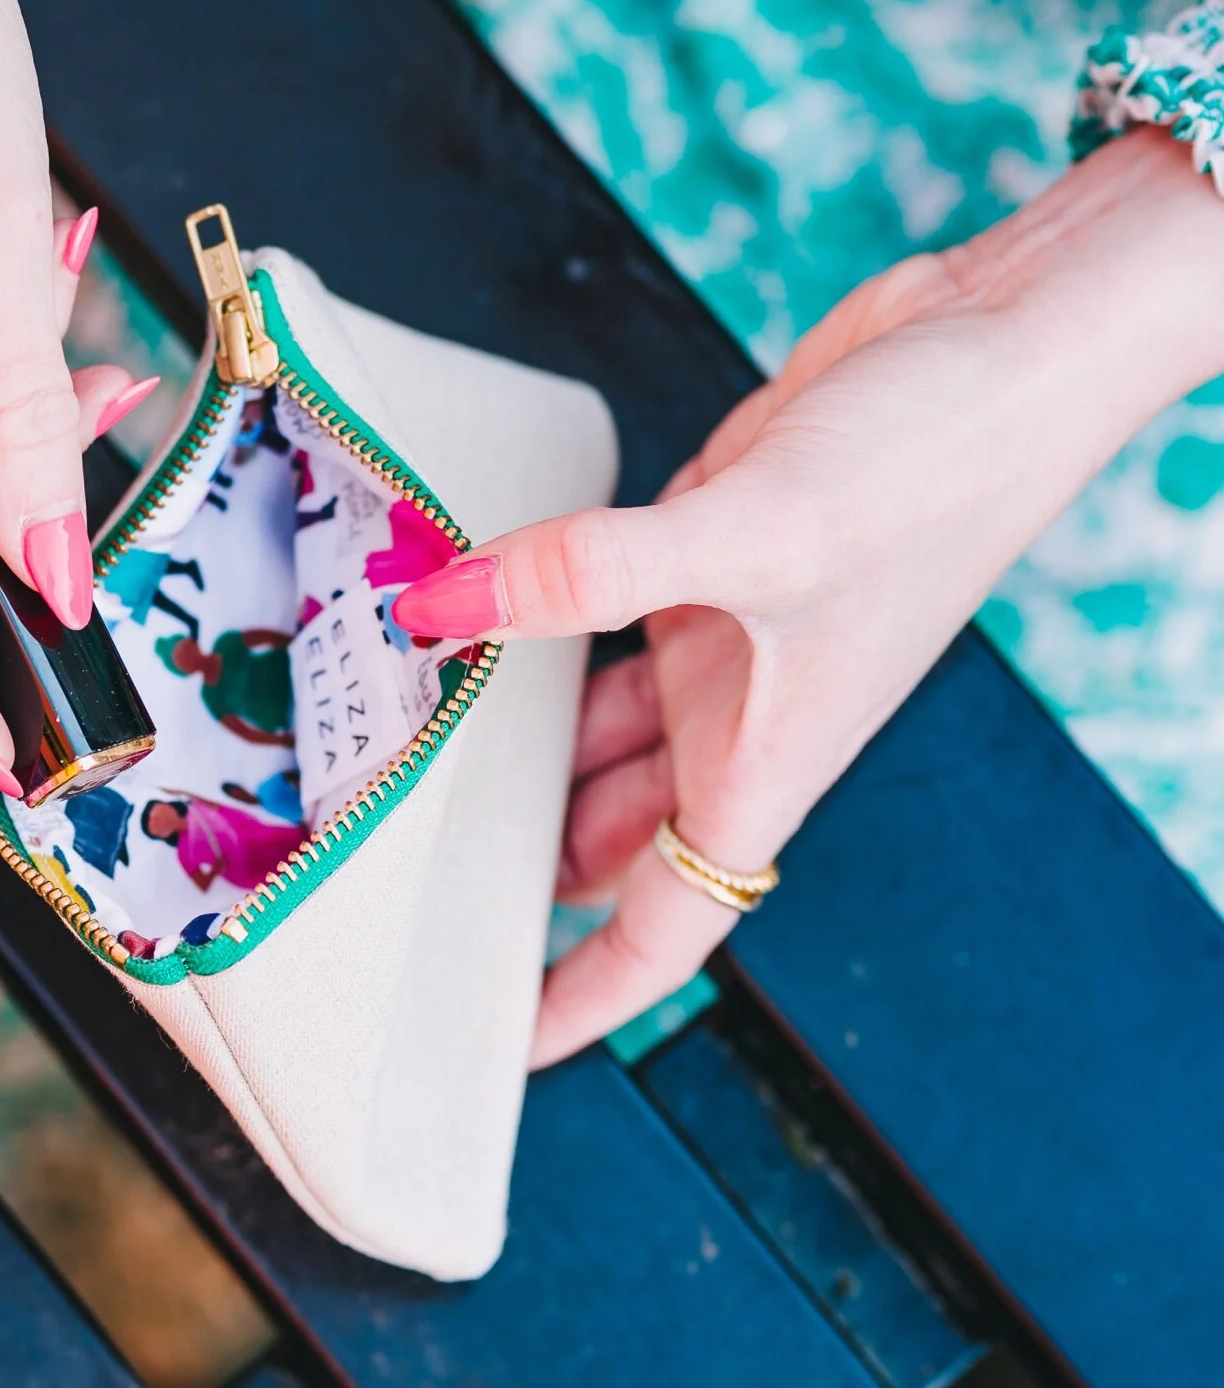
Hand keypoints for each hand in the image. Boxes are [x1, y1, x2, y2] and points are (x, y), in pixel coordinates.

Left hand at [390, 128, 1223, 1064]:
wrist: (1010, 339)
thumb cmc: (941, 464)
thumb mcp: (759, 534)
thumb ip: (588, 574)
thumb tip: (440, 601)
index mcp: (763, 766)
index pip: (658, 931)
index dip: (578, 999)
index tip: (493, 1048)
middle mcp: (734, 718)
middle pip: (594, 838)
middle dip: (505, 868)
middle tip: (381, 883)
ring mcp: (714, 635)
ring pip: (579, 731)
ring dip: (495, 743)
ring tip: (378, 752)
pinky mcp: (695, 553)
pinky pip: (580, 617)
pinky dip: (514, 621)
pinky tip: (441, 614)